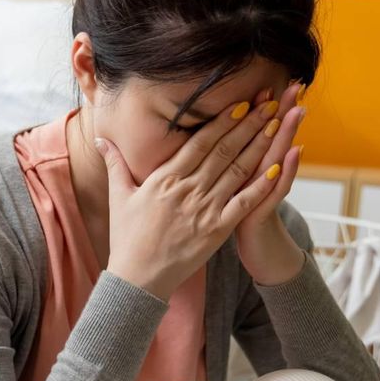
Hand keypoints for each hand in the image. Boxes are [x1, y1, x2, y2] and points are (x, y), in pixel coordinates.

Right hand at [97, 96, 283, 300]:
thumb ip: (115, 164)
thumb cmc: (126, 238)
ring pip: (237, 170)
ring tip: (276, 124)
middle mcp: (187, 190)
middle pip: (224, 150)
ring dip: (258, 146)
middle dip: (248, 125)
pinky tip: (277, 167)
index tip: (241, 103)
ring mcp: (204, 210)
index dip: (222, 121)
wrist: (137, 278)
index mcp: (164, 179)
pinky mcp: (217, 231)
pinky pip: (243, 203)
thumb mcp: (118, 196)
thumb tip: (102, 139)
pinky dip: (261, 185)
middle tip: (269, 102)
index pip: (199, 142)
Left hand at [236, 83, 307, 284]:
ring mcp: (264, 191)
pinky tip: (296, 151)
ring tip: (298, 109)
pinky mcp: (265, 210)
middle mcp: (257, 175)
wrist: (255, 252)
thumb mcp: (224, 190)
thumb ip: (219, 165)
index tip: (264, 83)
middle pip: (269, 138)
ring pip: (278, 157)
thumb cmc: (233, 221)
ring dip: (288, 134)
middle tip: (294, 85)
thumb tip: (205, 141)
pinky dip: (287, 172)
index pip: (250, 133)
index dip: (256, 110)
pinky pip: (278, 189)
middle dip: (280, 112)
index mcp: (240, 168)